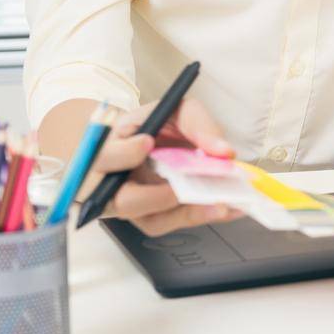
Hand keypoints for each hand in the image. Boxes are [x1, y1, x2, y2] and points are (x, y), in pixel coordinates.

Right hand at [91, 97, 241, 235]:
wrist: (147, 140)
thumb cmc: (156, 124)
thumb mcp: (173, 110)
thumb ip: (196, 123)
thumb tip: (223, 151)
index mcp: (110, 149)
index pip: (106, 157)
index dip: (124, 153)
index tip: (146, 142)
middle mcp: (113, 184)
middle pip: (123, 201)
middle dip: (156, 197)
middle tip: (187, 189)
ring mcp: (131, 206)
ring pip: (150, 220)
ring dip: (186, 214)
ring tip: (220, 205)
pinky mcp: (149, 217)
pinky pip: (170, 223)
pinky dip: (199, 216)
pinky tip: (228, 209)